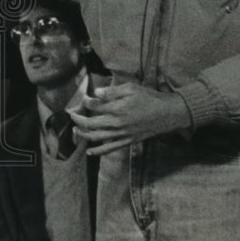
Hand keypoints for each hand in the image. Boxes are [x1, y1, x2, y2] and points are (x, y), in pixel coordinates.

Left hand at [69, 82, 192, 155]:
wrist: (168, 114)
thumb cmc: (149, 98)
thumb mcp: (131, 88)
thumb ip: (111, 91)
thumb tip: (96, 93)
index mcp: (117, 108)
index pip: (94, 106)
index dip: (86, 101)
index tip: (84, 97)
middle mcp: (117, 123)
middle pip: (90, 124)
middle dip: (78, 119)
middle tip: (71, 114)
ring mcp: (122, 134)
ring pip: (96, 138)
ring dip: (83, 135)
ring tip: (74, 130)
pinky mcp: (127, 141)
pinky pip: (109, 149)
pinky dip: (98, 151)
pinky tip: (89, 151)